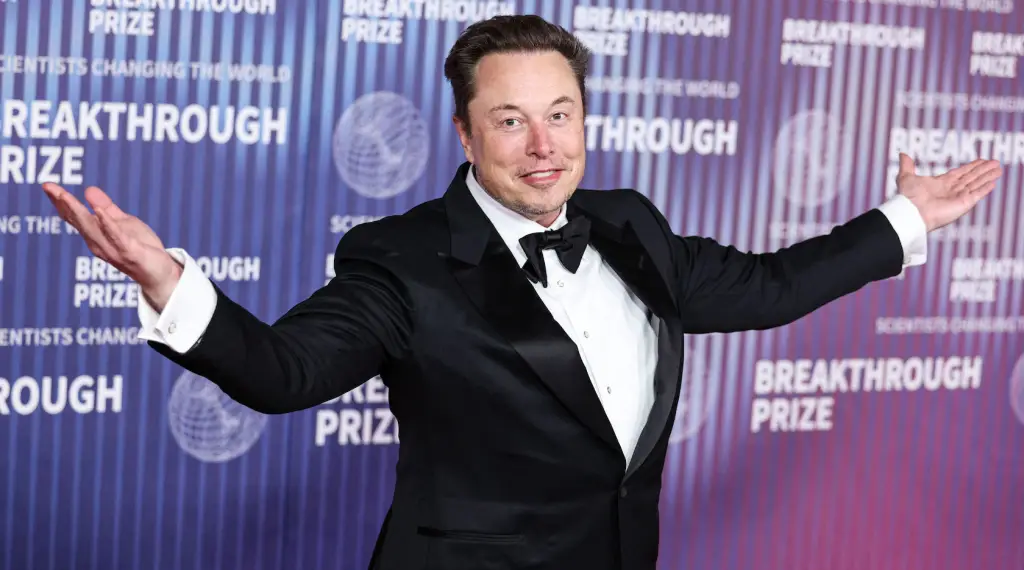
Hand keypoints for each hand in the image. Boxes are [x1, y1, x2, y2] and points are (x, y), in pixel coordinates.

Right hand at [41, 183, 182, 310]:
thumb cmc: (141, 248)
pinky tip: (99, 211)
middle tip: (48, 187)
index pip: (74, 217)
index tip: (47, 186)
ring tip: (65, 196)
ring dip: (78, 212)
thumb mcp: (123, 223)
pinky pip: (116, 236)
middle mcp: (98, 243)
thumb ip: (107, 208)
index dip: (60, 201)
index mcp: (96, 235)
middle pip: (78, 221)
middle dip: (63, 203)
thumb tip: (88, 189)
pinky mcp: (129, 252)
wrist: (160, 273)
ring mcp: (112, 249)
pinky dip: (107, 224)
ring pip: (92, 228)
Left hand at [896, 153, 1002, 231]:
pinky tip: (993, 183)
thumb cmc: (907, 197)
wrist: (911, 212)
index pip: (960, 173)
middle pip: (971, 177)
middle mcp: (951, 190)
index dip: (971, 166)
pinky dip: (985, 188)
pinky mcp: (963, 204)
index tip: (981, 160)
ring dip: (987, 176)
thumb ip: (907, 166)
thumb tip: (903, 154)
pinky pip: (977, 194)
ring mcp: (958, 197)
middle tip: (995, 162)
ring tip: (999, 169)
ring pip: (976, 183)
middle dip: (983, 170)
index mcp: (941, 183)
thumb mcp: (906, 177)